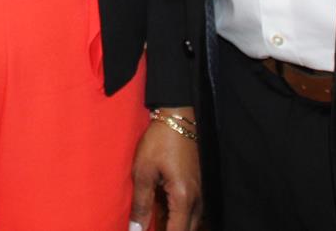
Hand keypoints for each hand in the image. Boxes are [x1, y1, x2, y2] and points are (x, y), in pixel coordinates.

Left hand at [131, 109, 202, 230]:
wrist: (178, 116)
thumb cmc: (160, 141)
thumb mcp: (143, 172)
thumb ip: (141, 204)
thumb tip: (135, 230)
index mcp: (183, 197)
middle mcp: (197, 199)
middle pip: (187, 230)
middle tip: (148, 228)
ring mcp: (200, 193)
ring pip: (190, 222)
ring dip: (173, 225)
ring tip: (154, 221)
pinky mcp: (197, 186)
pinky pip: (191, 211)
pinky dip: (177, 216)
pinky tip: (161, 211)